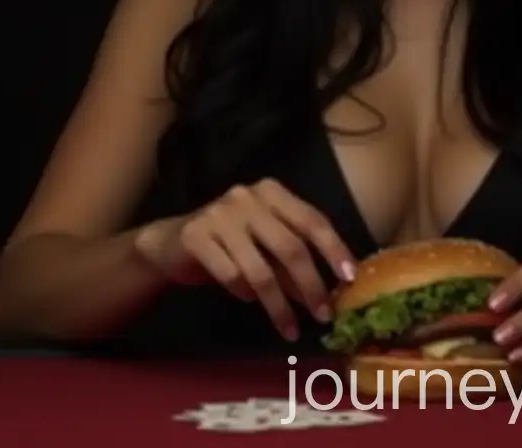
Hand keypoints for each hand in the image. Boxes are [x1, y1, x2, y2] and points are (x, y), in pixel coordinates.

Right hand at [134, 178, 355, 340]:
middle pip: (290, 246)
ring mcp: (220, 214)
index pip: (312, 220)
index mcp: (272, 192)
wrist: (171, 243)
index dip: (333, 249)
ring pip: (260, 269)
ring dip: (279, 305)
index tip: (349, 278)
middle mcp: (248, 197)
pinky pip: (231, 275)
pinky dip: (244, 294)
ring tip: (290, 328)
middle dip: (310, 285)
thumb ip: (292, 258)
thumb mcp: (265, 243)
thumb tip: (328, 291)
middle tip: (323, 315)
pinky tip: (247, 301)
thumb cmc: (231, 243)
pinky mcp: (197, 235)